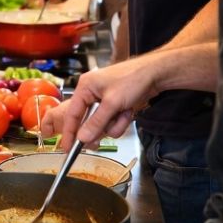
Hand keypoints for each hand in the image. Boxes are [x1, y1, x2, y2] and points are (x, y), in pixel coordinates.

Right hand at [41, 56, 161, 148]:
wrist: (155, 74)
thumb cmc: (132, 79)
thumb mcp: (112, 103)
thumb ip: (96, 123)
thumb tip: (82, 138)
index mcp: (85, 87)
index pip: (72, 114)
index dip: (69, 132)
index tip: (67, 148)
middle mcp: (92, 93)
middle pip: (88, 121)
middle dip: (99, 128)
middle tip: (100, 141)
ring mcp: (104, 100)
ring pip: (102, 124)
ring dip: (114, 124)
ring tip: (124, 114)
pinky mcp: (115, 105)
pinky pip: (112, 122)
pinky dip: (121, 121)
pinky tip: (129, 111)